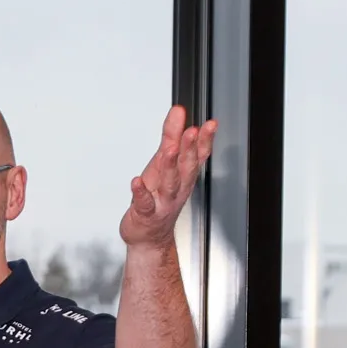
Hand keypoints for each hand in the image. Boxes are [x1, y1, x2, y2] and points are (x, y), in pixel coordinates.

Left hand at [119, 106, 216, 248]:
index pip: (198, 155)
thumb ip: (171, 135)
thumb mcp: (163, 162)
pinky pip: (144, 203)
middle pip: (187, 167)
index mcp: (183, 175)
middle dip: (190, 149)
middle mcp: (177, 188)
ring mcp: (162, 202)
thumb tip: (178, 111)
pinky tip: (136, 182)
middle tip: (192, 131)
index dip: (205, 140)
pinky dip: (141, 193)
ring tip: (169, 151)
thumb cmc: (157, 197)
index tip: (210, 124)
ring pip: (169, 184)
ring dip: (170, 167)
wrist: (149, 235)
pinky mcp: (145, 213)